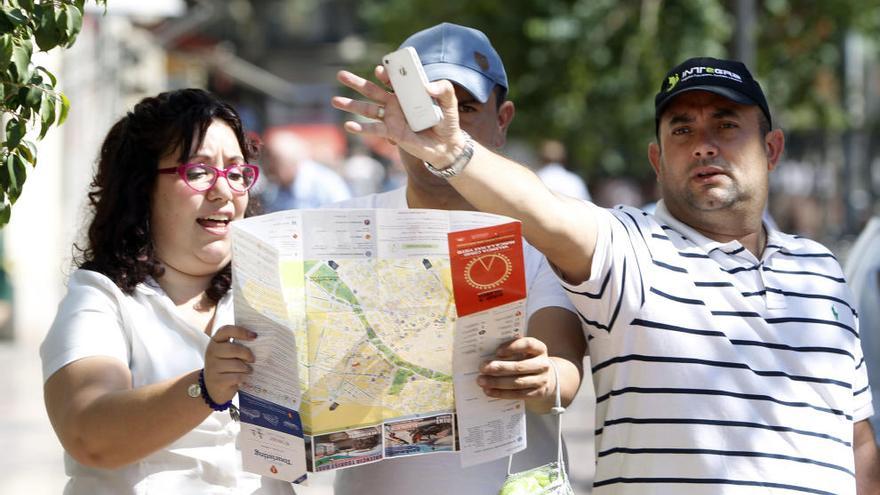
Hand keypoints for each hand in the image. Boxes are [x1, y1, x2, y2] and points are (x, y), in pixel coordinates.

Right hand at [203, 325, 256, 403]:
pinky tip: (243, 378)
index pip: (226, 330)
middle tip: (253, 359)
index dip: (241, 331)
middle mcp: (211, 352)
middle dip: (247, 354)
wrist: (213, 387)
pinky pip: (237, 376)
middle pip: (234, 349)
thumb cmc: (226, 366)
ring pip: (237, 364)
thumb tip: (257, 341)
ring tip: (247, 370)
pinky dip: (244, 378)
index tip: (255, 336)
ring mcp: (212, 367)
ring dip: (246, 368)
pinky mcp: (217, 380)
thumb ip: (238, 345)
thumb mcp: (228, 353)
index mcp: (216, 341)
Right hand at [331, 66, 467, 167]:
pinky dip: (361, 128)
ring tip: (335, 100)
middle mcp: (395, 102)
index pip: (391, 78)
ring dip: (351, 104)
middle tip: (340, 75)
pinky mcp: (391, 133)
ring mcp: (391, 117)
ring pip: (367, 108)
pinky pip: (374, 129)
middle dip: (356, 82)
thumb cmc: (447, 121)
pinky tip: (349, 125)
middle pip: (372, 90)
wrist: (446, 145)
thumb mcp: (450, 102)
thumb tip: (428, 87)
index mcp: (406, 91)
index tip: (381, 70)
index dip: (384, 73)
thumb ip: (443, 89)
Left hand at [477, 336, 554, 400]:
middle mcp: (543, 364)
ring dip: (497, 382)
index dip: (513, 347)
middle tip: (482, 368)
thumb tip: (488, 353)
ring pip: (517, 382)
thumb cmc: (528, 361)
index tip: (497, 351)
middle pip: (519, 367)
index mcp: (539, 349)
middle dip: (499, 368)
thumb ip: (511, 350)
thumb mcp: (525, 352)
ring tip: (482, 381)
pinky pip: (518, 394)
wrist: (546, 378)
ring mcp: (542, 380)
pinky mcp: (538, 394)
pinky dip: (501, 393)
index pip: (528, 344)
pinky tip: (489, 391)